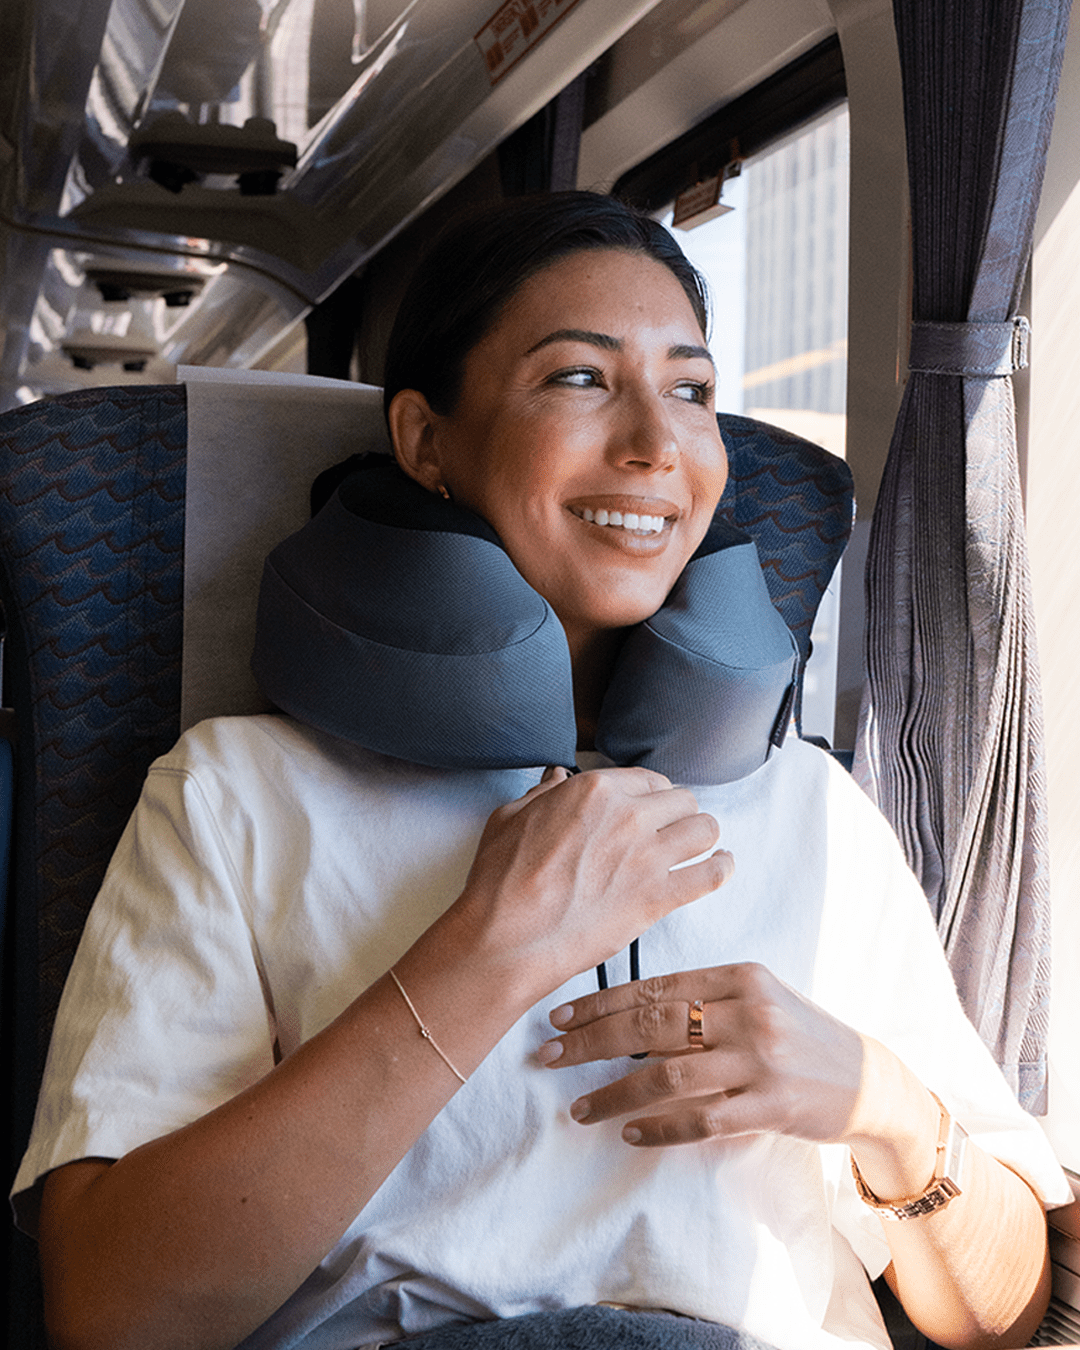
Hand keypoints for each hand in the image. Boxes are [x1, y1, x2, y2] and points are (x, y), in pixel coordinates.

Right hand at [456, 767, 732, 997]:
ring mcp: (648, 857)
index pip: (648, 778)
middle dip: (679, 813)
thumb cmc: (500, 879)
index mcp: (595, 790)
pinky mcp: (657, 898)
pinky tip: (722, 866)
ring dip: (702, 837)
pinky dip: (722, 869)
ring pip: (705, 830)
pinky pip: (710, 875)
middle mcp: (629, 816)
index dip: (652, 794)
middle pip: (683, 800)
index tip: (651, 807)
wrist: (505, 937)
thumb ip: (542, 793)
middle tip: (672, 829)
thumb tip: (555, 778)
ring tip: (698, 847)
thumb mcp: (510, 817)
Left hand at [537, 963, 866, 1146]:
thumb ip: (705, 996)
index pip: (655, 984)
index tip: (558, 1014)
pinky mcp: (770, 1107)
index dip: (600, 1000)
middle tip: (546, 1055)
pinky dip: (659, 1127)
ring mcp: (760, 1060)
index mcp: (741, 976)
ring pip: (668, 1074)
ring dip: (614, 1093)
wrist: (869, 1082)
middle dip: (591, 1041)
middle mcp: (748, 1012)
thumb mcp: (760, 997)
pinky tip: (628, 1132)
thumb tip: (628, 1004)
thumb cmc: (801, 1036)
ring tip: (577, 1107)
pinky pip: (700, 1119)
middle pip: (651, 1023)